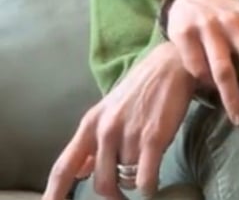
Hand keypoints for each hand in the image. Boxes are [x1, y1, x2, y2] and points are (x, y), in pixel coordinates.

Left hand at [42, 42, 194, 199]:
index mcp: (90, 125)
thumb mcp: (108, 112)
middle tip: (123, 194)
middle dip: (114, 194)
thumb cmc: (140, 90)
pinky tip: (153, 182)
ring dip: (136, 180)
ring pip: (128, 179)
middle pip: (101, 183)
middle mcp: (105, 131)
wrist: (170, 66)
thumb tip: (79, 172)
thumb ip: (93, 143)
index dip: (54, 193)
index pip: (64, 167)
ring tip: (146, 165)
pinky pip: (145, 178)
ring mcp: (129, 135)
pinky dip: (149, 187)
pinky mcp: (154, 137)